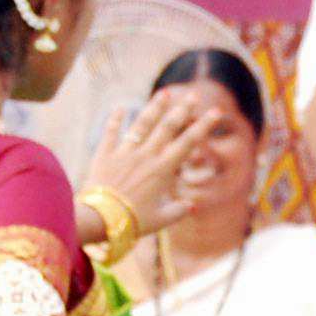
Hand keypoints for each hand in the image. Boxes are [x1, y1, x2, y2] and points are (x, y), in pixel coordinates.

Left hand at [84, 85, 222, 239]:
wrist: (99, 219)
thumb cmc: (132, 222)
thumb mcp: (160, 220)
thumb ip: (177, 211)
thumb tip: (191, 205)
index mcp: (162, 170)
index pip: (188, 142)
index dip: (203, 126)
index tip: (216, 112)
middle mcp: (146, 156)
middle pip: (167, 127)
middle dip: (183, 109)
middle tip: (194, 95)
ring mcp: (125, 153)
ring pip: (142, 124)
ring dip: (154, 107)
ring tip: (164, 93)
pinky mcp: (105, 155)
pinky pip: (110, 133)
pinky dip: (114, 120)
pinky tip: (119, 107)